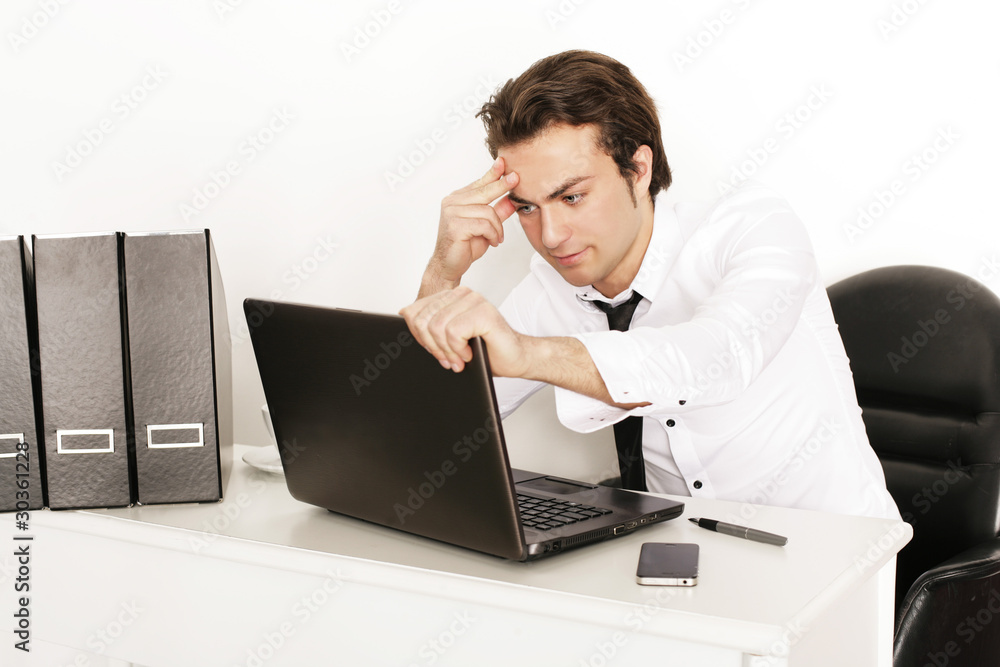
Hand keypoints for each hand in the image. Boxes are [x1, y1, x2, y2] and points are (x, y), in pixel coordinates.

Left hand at [399, 286, 527, 376]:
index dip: (419, 337)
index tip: (436, 352)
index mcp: (450, 297)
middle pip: (424, 320)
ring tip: (460, 358)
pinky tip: (469, 354)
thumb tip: (404, 312)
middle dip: (433, 347)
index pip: (415, 312)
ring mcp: (474, 300)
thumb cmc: (484, 350)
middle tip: (448, 360)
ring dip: (447, 351)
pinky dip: (458, 349)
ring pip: (437, 327)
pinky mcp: (484, 312)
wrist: (514, 359)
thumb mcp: (447, 339)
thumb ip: (428, 325)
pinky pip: (454, 332)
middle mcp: (462, 294)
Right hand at [421, 158, 518, 295]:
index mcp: (457, 199)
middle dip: (502, 186)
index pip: (478, 183)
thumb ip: (497, 212)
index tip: (503, 162)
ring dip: (497, 228)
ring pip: (487, 212)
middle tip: (516, 179)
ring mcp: (451, 213)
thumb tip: (511, 200)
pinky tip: (493, 242)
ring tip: (497, 238)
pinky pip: (484, 225)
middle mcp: (452, 203)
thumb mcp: (486, 226)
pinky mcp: (455, 226)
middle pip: (484, 191)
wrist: (449, 266)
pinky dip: (493, 234)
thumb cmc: (465, 246)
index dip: (492, 173)